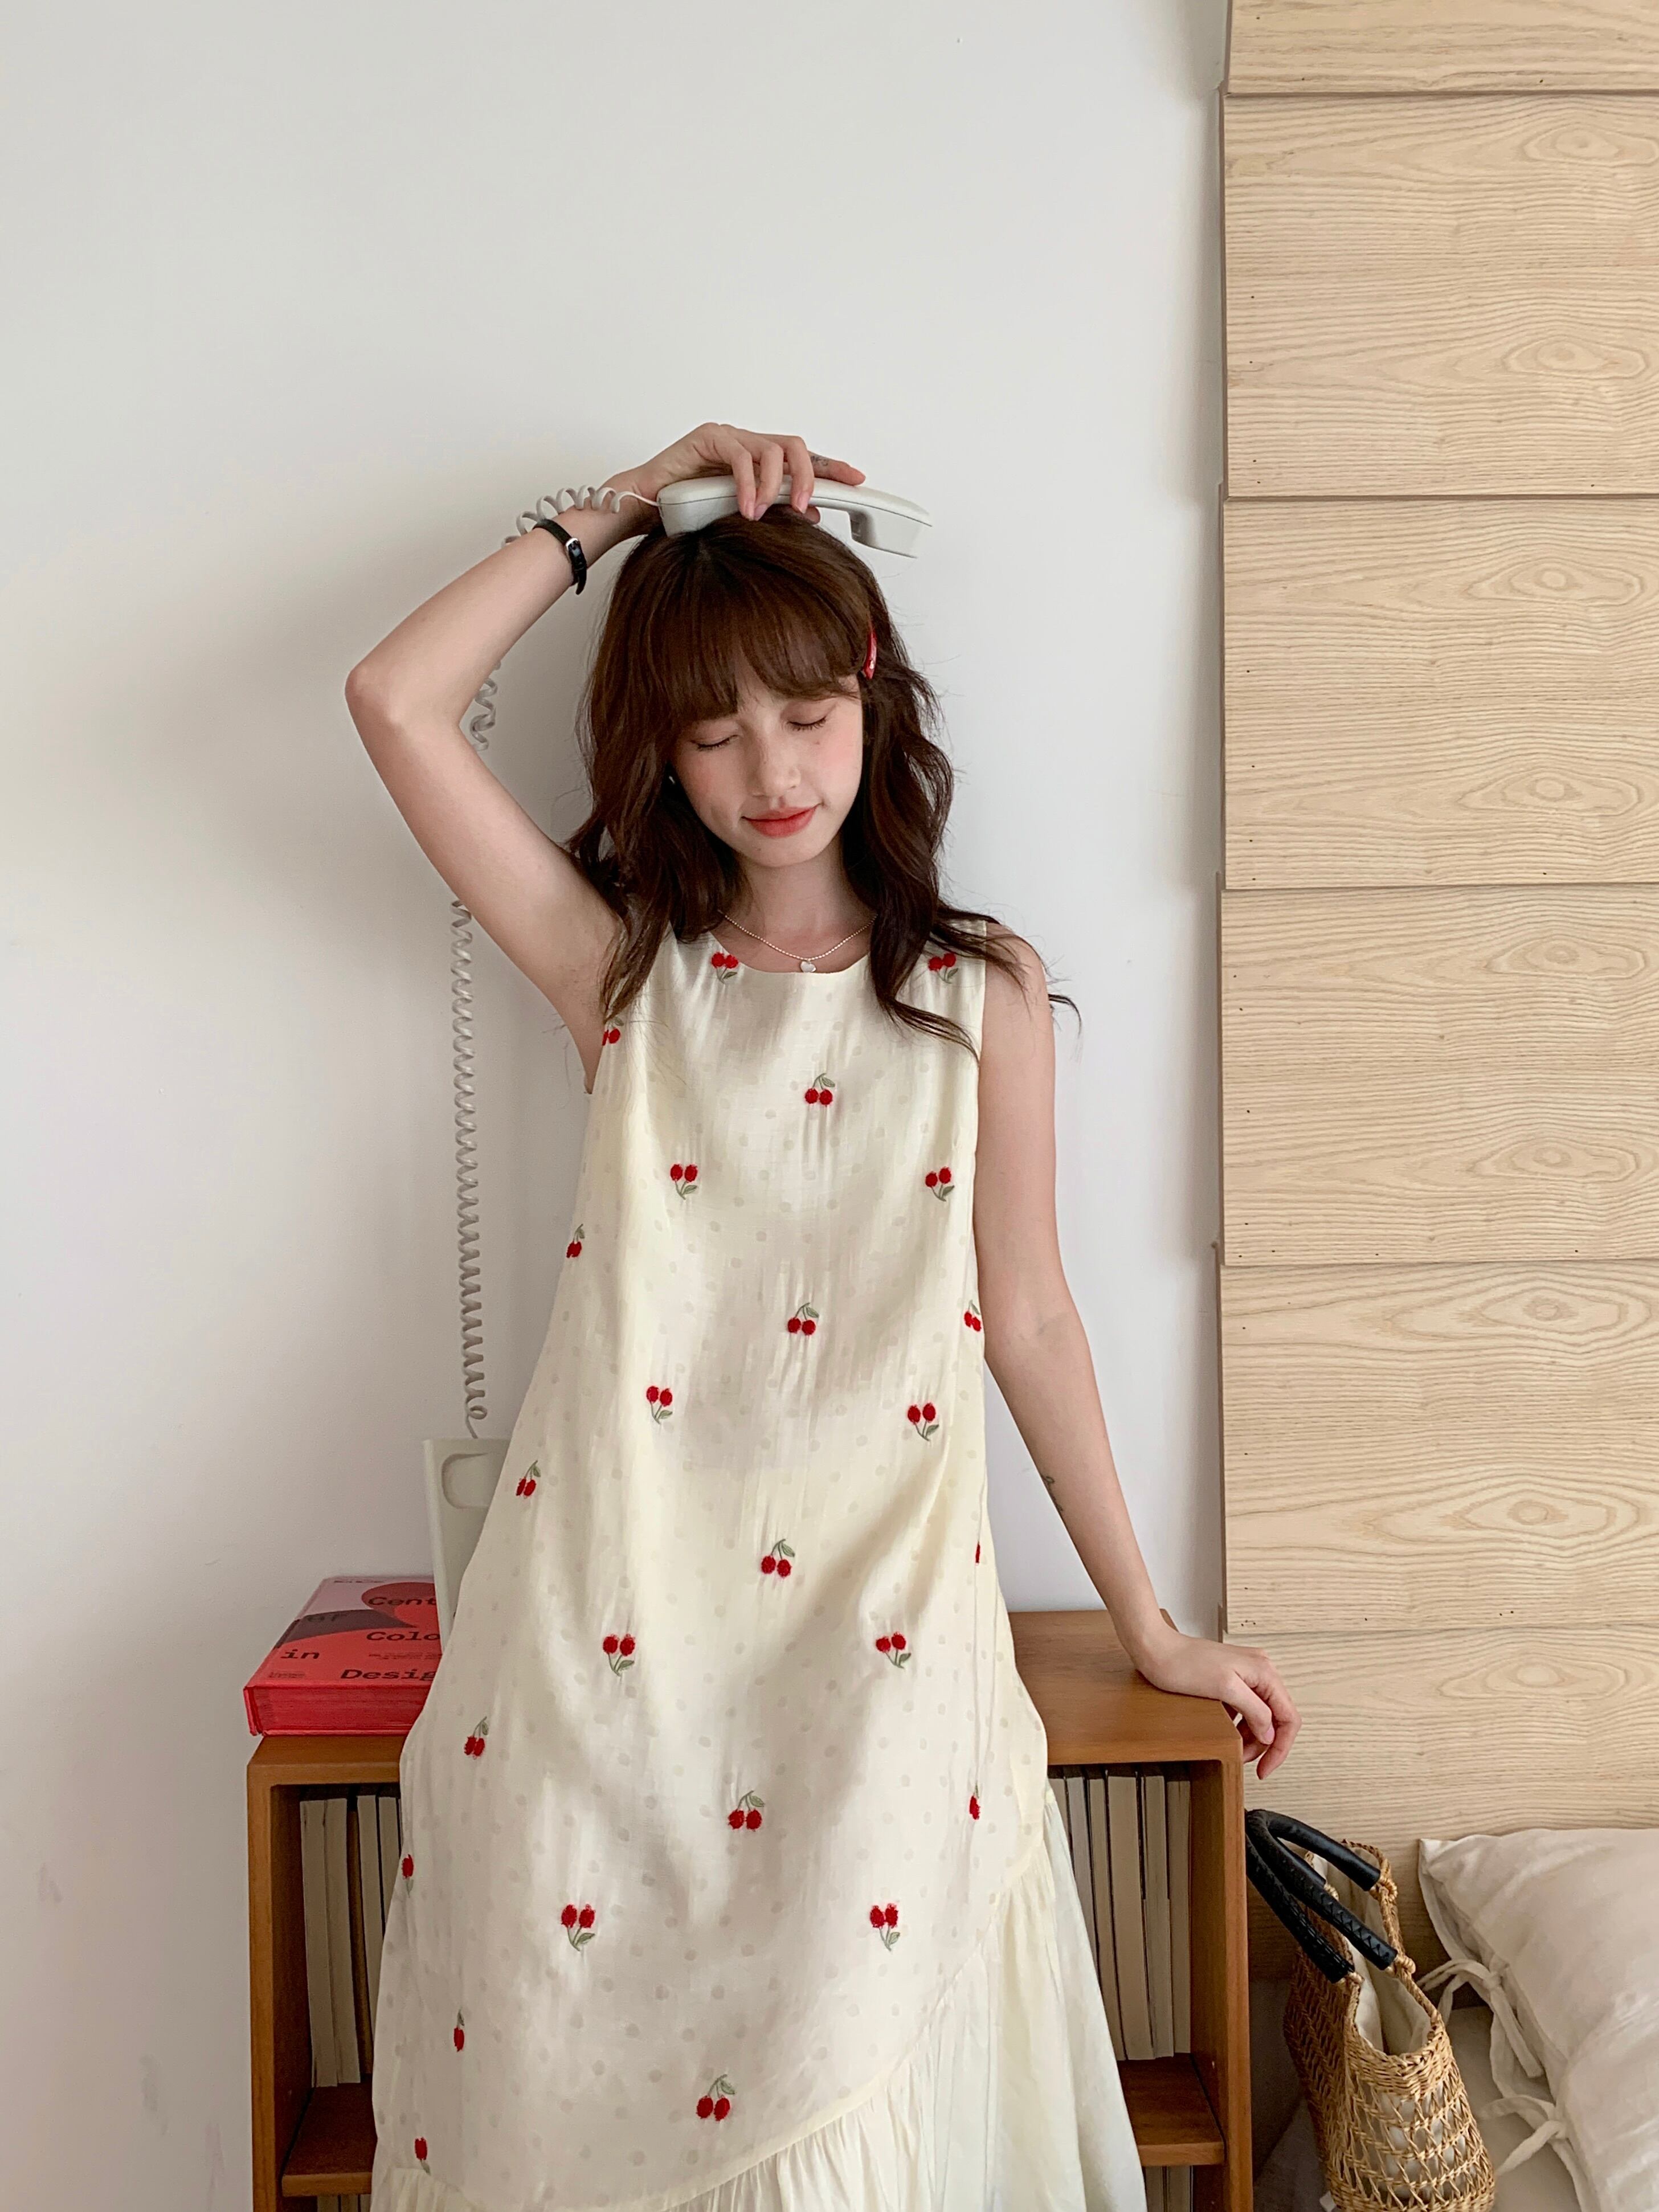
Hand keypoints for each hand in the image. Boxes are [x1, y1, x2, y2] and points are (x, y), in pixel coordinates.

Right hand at [610, 421, 864, 528]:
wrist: (644, 508)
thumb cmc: (687, 512)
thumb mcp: (742, 515)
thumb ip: (774, 510)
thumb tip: (811, 514)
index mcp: (758, 461)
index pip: (802, 458)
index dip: (830, 467)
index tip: (856, 480)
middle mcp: (747, 443)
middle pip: (795, 446)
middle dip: (809, 474)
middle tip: (806, 504)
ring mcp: (728, 438)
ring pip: (771, 448)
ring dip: (775, 483)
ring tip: (768, 511)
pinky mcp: (707, 438)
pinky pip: (739, 455)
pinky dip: (747, 483)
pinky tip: (746, 506)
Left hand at [1132, 1625, 1300, 1780]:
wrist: (1156, 1649)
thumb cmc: (1183, 1664)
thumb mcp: (1224, 1689)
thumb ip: (1254, 1711)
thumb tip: (1270, 1733)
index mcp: (1264, 1672)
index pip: (1289, 1717)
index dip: (1280, 1748)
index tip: (1266, 1768)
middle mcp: (1260, 1671)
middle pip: (1277, 1719)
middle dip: (1264, 1744)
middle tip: (1245, 1761)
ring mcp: (1246, 1674)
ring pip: (1261, 1716)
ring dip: (1252, 1737)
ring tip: (1236, 1751)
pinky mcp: (1232, 1679)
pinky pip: (1246, 1709)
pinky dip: (1241, 1725)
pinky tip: (1229, 1732)